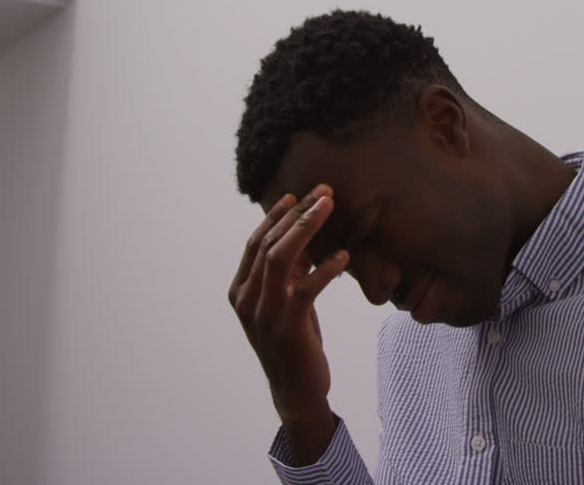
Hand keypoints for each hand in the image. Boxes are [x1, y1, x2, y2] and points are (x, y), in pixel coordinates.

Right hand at [228, 185, 349, 462]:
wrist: (296, 390)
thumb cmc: (293, 341)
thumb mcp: (284, 301)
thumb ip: (287, 273)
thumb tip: (303, 237)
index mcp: (240, 290)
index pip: (255, 243)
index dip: (275, 217)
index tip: (297, 195)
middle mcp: (247, 300)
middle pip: (269, 244)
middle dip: (297, 215)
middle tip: (324, 193)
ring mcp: (265, 314)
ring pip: (281, 259)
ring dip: (307, 229)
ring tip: (330, 208)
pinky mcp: (288, 327)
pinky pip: (306, 289)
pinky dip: (325, 270)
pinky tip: (343, 257)